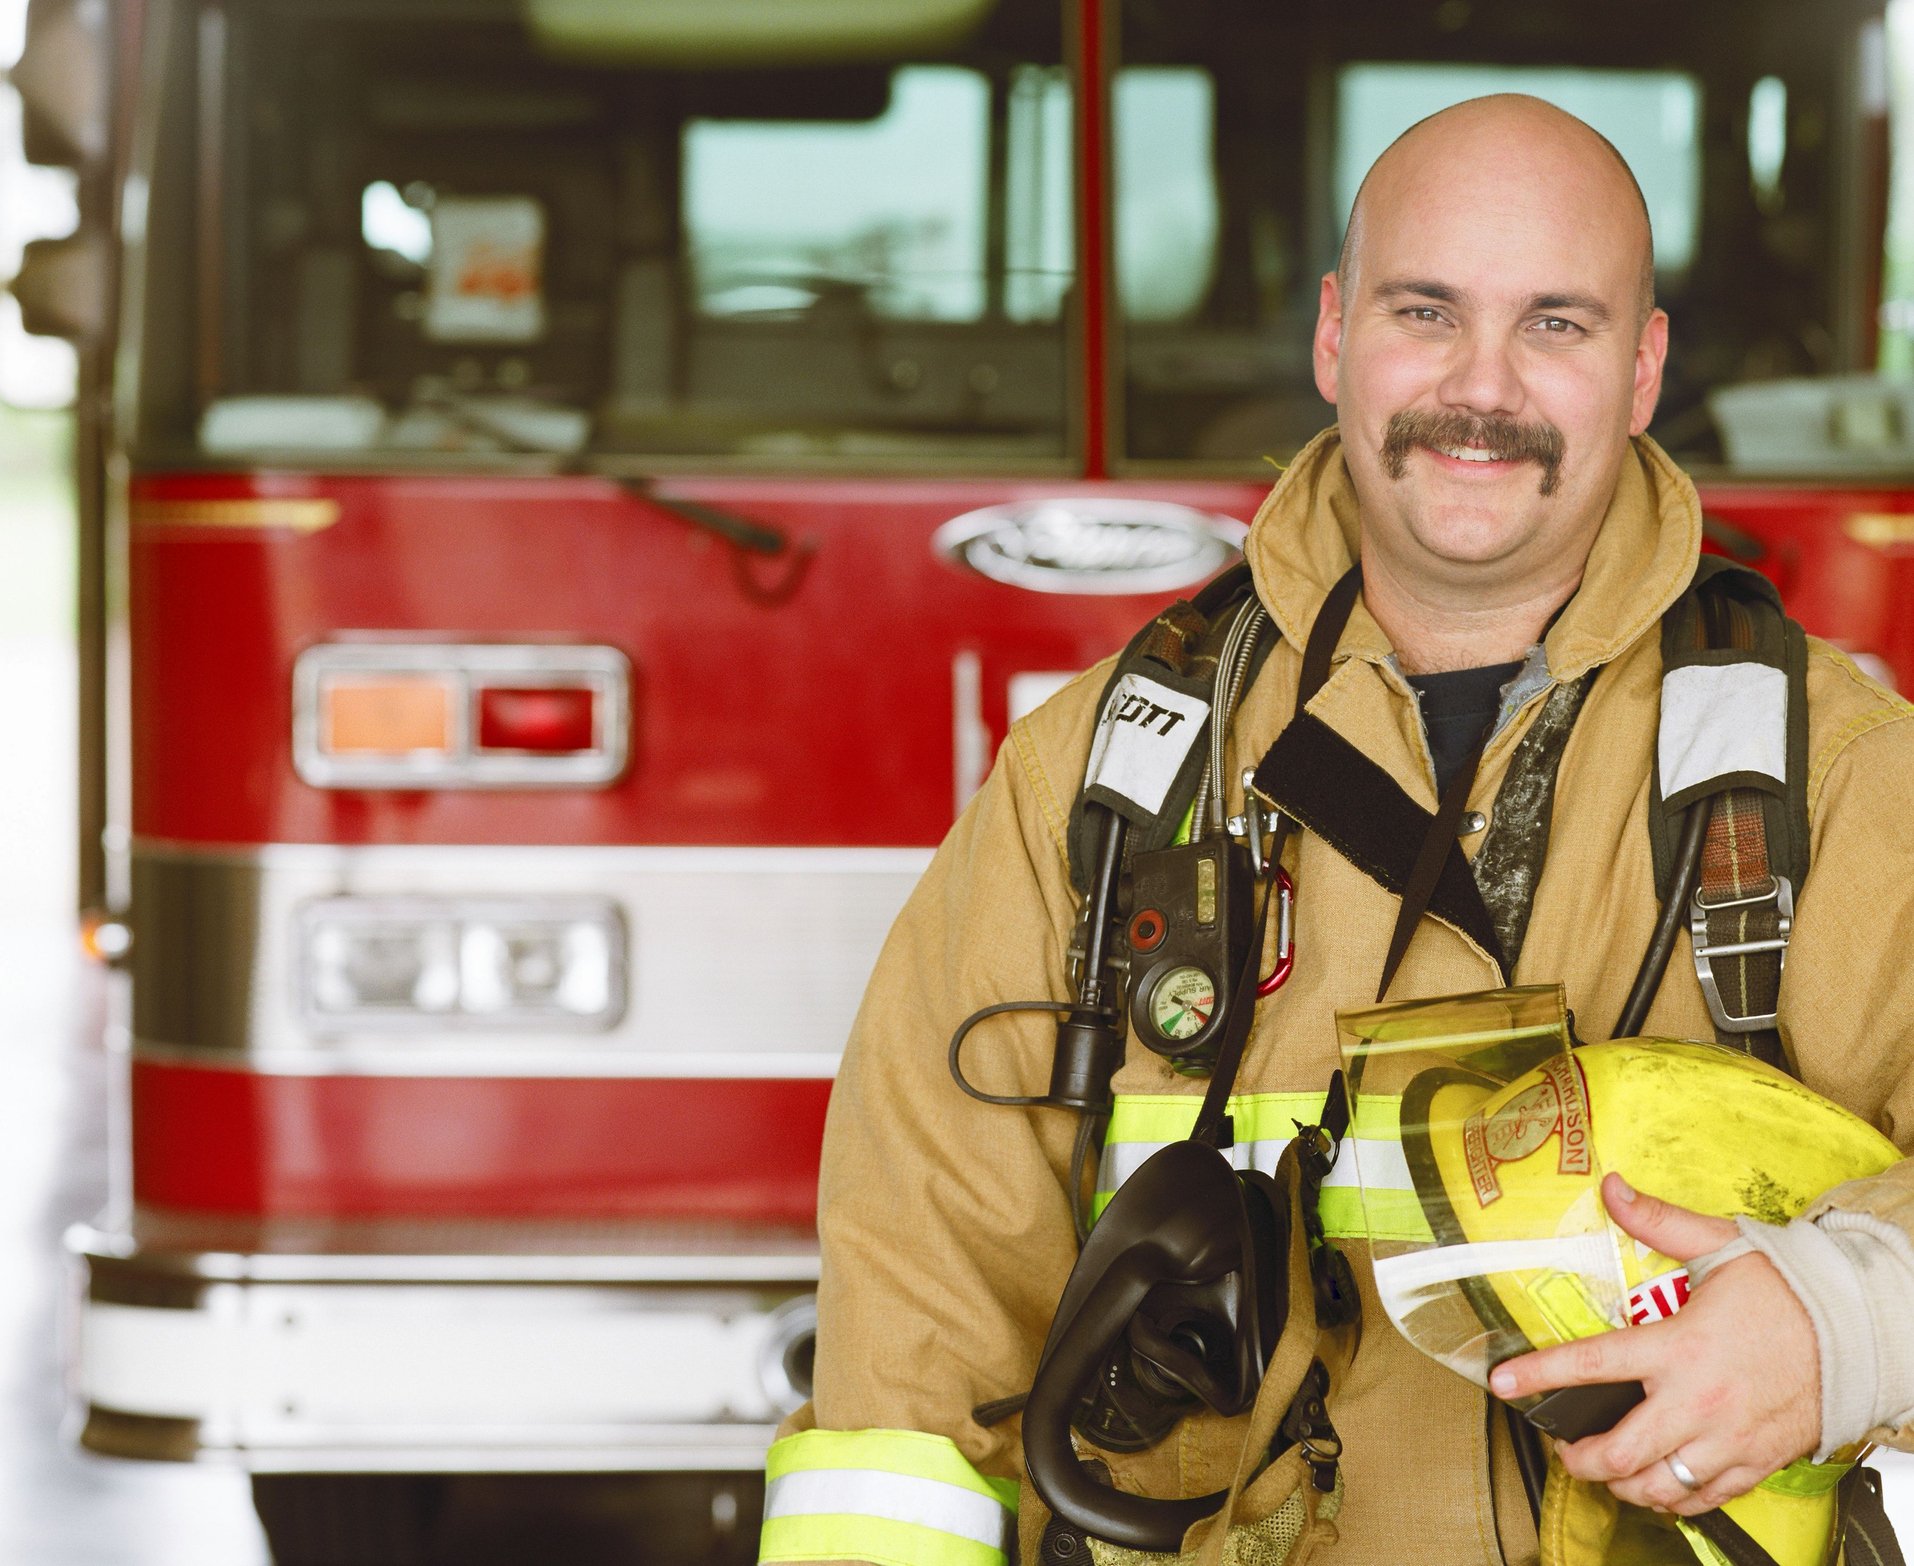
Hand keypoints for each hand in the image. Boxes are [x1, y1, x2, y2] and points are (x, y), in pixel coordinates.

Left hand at [1488, 1173, 1820, 1515]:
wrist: (1859, 1334)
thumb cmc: (1788, 1292)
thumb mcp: (1720, 1246)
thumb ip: (1657, 1221)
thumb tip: (1612, 1188)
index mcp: (1679, 1347)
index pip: (1592, 1364)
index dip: (1539, 1375)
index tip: (1503, 1383)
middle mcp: (1697, 1402)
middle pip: (1618, 1451)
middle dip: (1577, 1455)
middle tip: (1561, 1443)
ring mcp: (1727, 1440)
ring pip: (1657, 1485)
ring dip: (1619, 1483)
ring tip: (1602, 1467)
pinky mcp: (1754, 1462)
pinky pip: (1702, 1498)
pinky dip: (1670, 1497)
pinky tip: (1655, 1481)